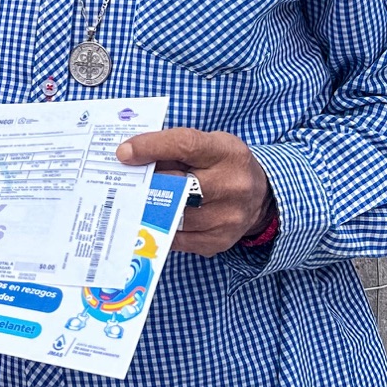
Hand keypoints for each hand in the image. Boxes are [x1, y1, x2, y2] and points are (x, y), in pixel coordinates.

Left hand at [116, 128, 272, 256]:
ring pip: (174, 215)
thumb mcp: (209, 145)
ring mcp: (227, 217)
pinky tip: (153, 219)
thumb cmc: (224, 165)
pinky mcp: (219, 241)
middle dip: (148, 183)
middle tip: (125, 181)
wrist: (261, 196)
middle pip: (177, 185)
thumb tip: (131, 156)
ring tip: (136, 201)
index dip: (151, 147)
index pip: (185, 145)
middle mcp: (232, 185)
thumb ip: (174, 149)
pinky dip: (161, 228)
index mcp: (227, 152)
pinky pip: (177, 238)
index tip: (125, 152)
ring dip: (150, 208)